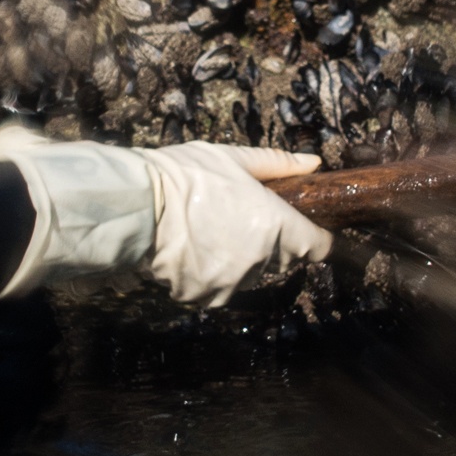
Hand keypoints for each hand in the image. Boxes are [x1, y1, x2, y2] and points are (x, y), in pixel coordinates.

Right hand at [141, 142, 329, 306]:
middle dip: (273, 243)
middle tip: (243, 219)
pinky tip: (195, 251)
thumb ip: (277, 164)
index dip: (317, 237)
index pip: (318, 246)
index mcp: (275, 224)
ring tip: (213, 232)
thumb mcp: (233, 158)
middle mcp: (260, 259)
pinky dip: (214, 276)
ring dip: (243, 260)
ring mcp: (233, 282)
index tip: (307, 229)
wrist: (137, 206)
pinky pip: (221, 289)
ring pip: (252, 275)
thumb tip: (314, 164)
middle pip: (284, 259)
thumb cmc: (186, 175)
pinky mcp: (206, 297)